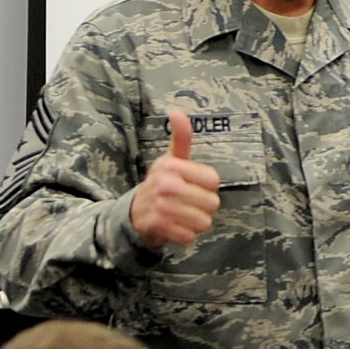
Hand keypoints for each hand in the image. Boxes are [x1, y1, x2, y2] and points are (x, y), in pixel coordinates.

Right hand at [129, 111, 220, 249]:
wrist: (135, 212)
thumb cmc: (163, 183)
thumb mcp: (172, 159)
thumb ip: (181, 138)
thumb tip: (177, 112)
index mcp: (170, 165)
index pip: (214, 181)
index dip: (208, 186)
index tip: (192, 184)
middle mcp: (164, 184)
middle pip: (212, 203)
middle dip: (204, 207)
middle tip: (187, 203)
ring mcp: (159, 206)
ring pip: (204, 222)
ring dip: (196, 222)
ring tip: (181, 215)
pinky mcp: (157, 226)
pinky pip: (190, 236)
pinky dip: (185, 235)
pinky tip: (174, 226)